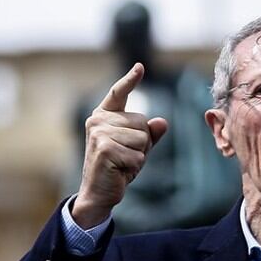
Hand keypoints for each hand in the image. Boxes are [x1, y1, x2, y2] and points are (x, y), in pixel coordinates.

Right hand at [73, 63, 169, 228]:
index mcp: (103, 115)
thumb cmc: (117, 168)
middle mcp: (98, 120)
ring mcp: (99, 134)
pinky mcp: (105, 149)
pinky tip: (119, 171)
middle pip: (142, 122)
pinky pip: (138, 155)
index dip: (130, 80)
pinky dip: (134, 167)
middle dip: (142, 143)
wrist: (98, 193)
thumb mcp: (136, 148)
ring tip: (121, 163)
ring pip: (142, 139)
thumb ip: (149, 134)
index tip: (140, 67)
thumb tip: (162, 122)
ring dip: (138, 156)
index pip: (119, 93)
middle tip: (124, 156)